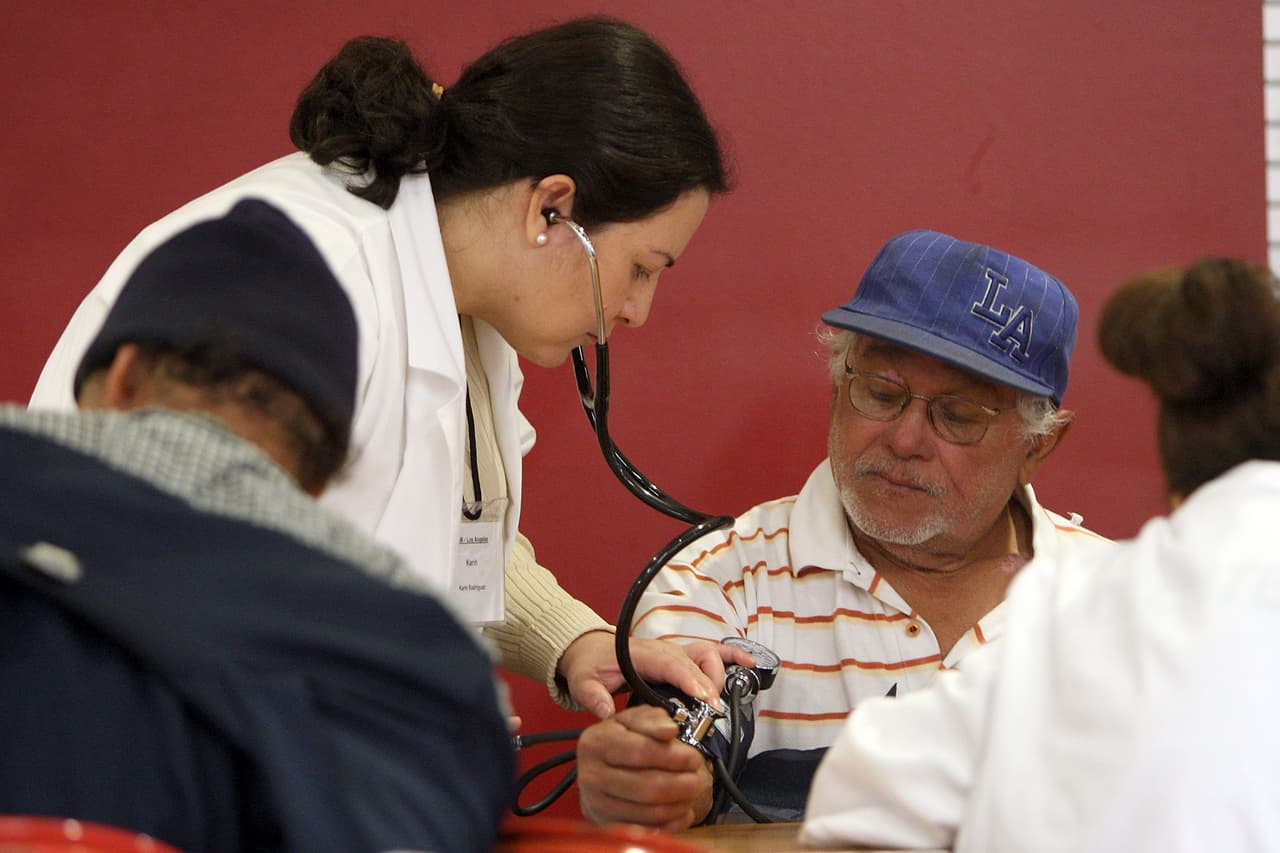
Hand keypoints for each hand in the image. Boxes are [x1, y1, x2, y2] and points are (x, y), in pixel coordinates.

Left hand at [557, 631, 755, 718]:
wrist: (591, 650)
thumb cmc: (590, 665)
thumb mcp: (583, 680)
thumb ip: (591, 695)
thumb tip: (602, 711)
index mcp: (642, 654)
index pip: (670, 663)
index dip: (690, 679)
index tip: (704, 698)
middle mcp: (664, 650)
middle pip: (695, 660)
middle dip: (708, 685)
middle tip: (713, 711)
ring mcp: (675, 652)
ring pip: (707, 655)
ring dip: (719, 674)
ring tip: (720, 701)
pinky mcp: (682, 658)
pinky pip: (712, 652)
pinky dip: (732, 655)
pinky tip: (750, 663)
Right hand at [577, 705, 714, 831]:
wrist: (598, 768)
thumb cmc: (620, 739)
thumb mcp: (633, 719)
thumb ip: (653, 719)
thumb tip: (669, 730)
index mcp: (596, 743)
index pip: (640, 751)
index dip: (673, 756)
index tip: (693, 758)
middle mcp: (592, 775)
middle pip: (647, 786)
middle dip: (681, 785)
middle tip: (698, 780)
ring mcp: (597, 803)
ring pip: (649, 812)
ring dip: (679, 804)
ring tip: (691, 793)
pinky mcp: (607, 824)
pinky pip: (646, 829)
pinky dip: (670, 823)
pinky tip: (681, 810)